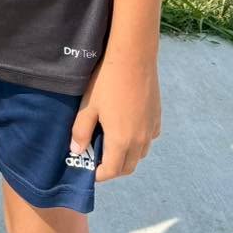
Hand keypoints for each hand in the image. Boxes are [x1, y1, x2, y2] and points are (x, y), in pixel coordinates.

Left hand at [70, 51, 160, 182]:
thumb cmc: (106, 82)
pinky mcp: (157, 118)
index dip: (100, 174)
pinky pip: (148, 139)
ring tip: (111, 142)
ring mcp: (151, 130)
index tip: (90, 171)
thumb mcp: (88, 106)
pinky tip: (127, 127)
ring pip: (140, 154)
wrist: (133, 58)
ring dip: (127, 156)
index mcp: (121, 141)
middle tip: (98, 158)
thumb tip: (76, 150)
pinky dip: (138, 142)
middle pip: (128, 166)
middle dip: (113, 168)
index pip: (112, 170)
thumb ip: (81, 131)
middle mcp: (140, 140)